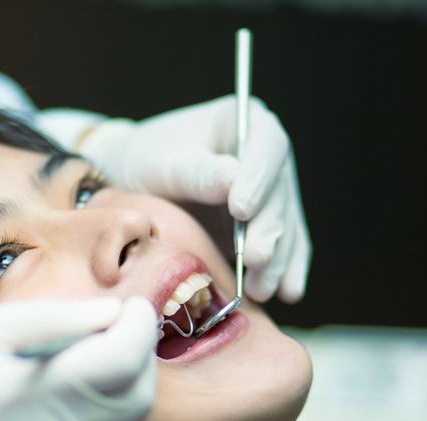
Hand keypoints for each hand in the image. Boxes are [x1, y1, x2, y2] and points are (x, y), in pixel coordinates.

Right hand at [0, 297, 156, 420]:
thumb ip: (48, 320)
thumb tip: (112, 315)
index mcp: (19, 396)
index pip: (121, 363)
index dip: (140, 329)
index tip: (133, 309)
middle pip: (132, 406)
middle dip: (137, 363)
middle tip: (116, 338)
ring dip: (110, 402)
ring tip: (74, 375)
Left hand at [79, 95, 309, 302]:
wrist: (139, 184)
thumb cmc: (149, 162)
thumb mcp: (165, 162)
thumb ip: (197, 172)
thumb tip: (233, 179)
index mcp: (247, 123)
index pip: (267, 147)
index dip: (259, 179)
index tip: (240, 209)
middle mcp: (268, 157)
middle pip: (280, 193)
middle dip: (268, 230)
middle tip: (255, 258)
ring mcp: (272, 193)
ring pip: (285, 226)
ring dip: (277, 260)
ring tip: (262, 288)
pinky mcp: (268, 225)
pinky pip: (286, 247)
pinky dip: (286, 271)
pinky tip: (288, 292)